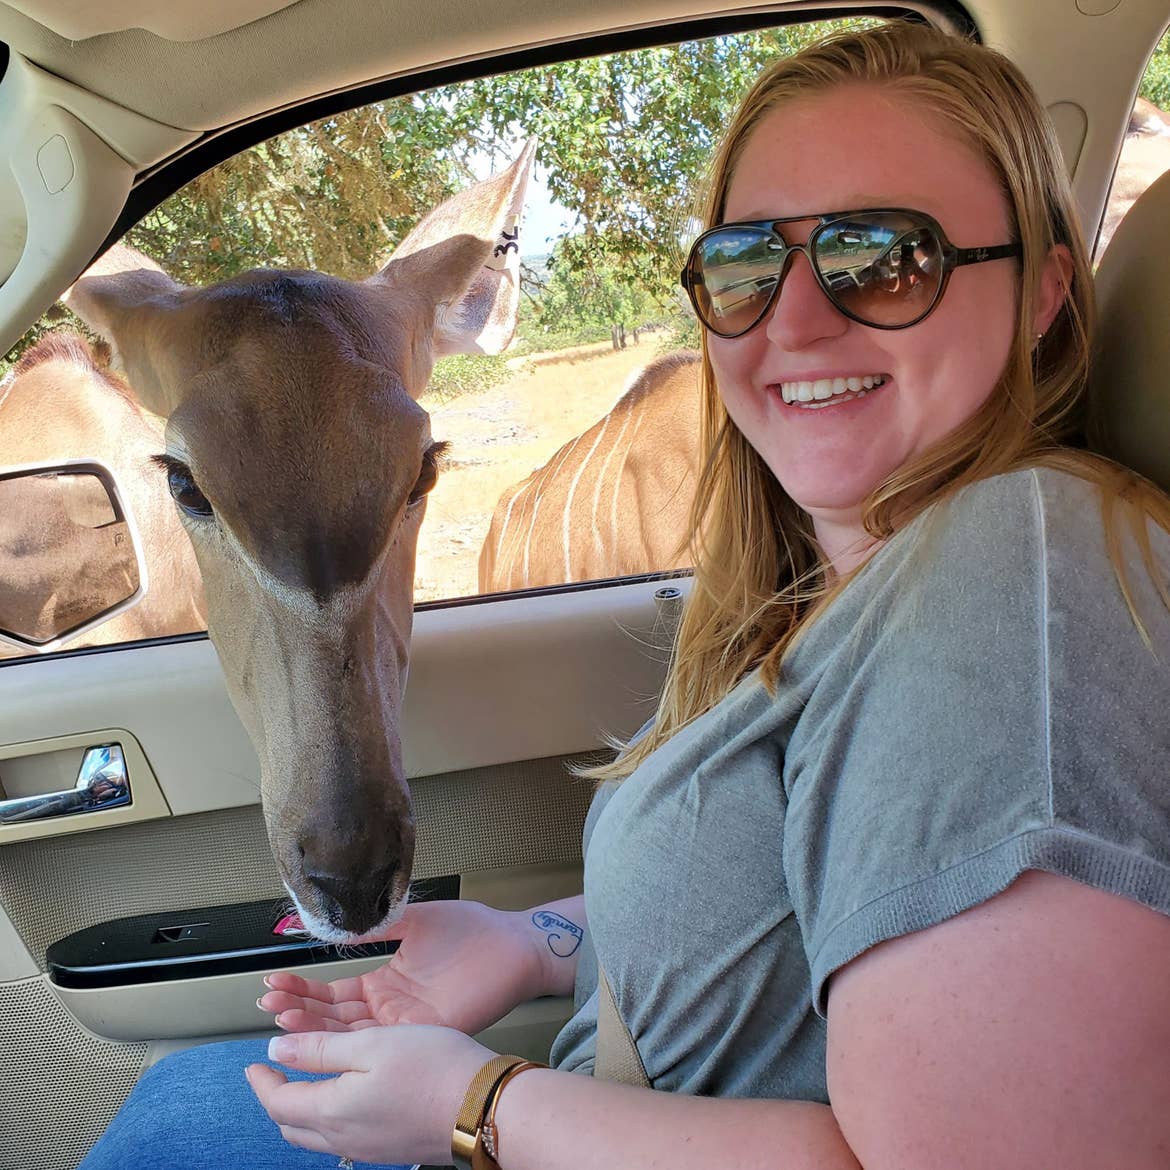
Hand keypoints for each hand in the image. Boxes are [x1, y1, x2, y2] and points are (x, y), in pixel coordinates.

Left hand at [246, 1025, 491, 1165]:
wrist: (484, 1107)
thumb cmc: (434, 1068)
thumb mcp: (372, 1044)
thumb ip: (320, 1049)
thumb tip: (277, 1050)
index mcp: (333, 1111)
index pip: (279, 1102)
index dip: (262, 1081)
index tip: (254, 1064)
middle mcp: (345, 1139)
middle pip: (293, 1125)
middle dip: (278, 1098)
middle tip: (275, 1073)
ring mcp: (369, 1148)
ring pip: (318, 1135)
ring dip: (303, 1109)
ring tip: (307, 1081)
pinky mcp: (391, 1148)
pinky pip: (345, 1137)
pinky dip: (331, 1115)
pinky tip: (348, 1096)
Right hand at [259, 898, 544, 1035]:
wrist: (514, 943)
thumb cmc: (473, 930)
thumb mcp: (413, 920)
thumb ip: (376, 924)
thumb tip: (339, 920)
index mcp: (386, 982)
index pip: (333, 993)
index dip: (302, 990)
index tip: (273, 982)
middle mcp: (390, 1008)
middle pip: (332, 1017)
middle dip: (296, 1010)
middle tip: (267, 1000)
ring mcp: (404, 1024)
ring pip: (348, 1033)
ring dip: (312, 1026)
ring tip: (280, 1016)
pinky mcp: (423, 1032)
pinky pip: (379, 1041)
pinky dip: (347, 1039)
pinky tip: (320, 1032)